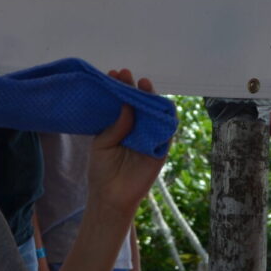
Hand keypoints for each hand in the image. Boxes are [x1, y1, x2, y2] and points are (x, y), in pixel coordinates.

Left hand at [86, 69, 168, 217]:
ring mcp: (150, 137)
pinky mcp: (161, 149)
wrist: (110, 196)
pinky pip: (167, 131)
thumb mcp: (102, 143)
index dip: (121, 87)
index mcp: (121, 124)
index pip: (124, 102)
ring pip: (155, 113)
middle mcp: (137, 128)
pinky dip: (165, 118)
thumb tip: (127, 105)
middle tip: (126, 74)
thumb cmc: (102, 169)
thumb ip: (115, 126)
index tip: (113, 73)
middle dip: (135, 87)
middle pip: (141, 103)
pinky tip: (159, 105)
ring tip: (143, 84)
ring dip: (152, 98)